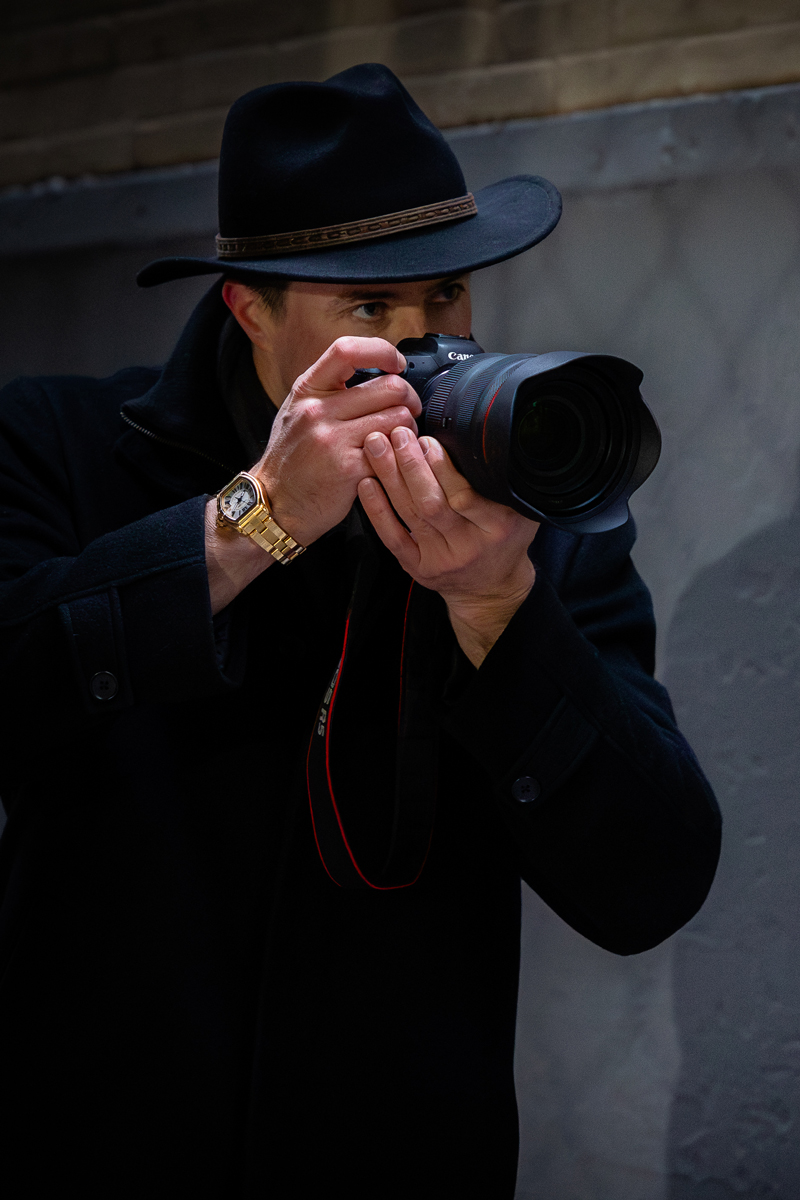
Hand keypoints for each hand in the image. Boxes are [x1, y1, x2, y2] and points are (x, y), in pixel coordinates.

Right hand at [252, 337, 420, 545]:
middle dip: (409, 398)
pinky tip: (391, 460)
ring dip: (408, 429)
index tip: (397, 364)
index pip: (348, 350)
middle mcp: (318, 411)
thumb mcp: (299, 411)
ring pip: (398, 419)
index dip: (382, 351)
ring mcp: (333, 440)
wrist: (276, 503)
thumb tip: (378, 371)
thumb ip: (331, 390)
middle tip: (409, 410)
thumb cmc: (292, 458)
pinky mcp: (349, 468)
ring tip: (399, 438)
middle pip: (389, 387)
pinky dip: (400, 455)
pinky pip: (393, 451)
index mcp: (307, 389)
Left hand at [358, 428, 539, 666]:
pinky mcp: (418, 567)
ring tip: (376, 445)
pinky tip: (367, 484)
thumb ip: (506, 481)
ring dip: (390, 476)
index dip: (442, 468)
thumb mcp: (521, 510)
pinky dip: (377, 510)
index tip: (428, 440)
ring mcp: (440, 559)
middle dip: (410, 465)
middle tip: (397, 434)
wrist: (491, 589)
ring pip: (410, 513)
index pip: (464, 495)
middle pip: (431, 503)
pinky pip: (392, 537)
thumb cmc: (505, 539)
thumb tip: (489, 438)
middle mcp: (467, 545)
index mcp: (497, 527)